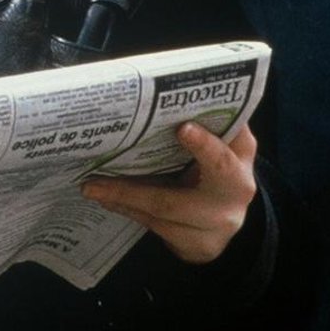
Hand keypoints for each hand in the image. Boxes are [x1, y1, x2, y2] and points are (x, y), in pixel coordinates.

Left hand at [81, 122, 257, 264]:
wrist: (230, 210)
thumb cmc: (220, 163)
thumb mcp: (227, 142)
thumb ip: (213, 120)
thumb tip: (180, 84)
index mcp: (238, 167)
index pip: (223, 158)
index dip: (204, 146)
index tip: (182, 129)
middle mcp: (229, 202)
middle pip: (176, 201)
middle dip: (134, 192)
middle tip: (97, 181)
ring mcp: (212, 229)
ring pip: (159, 216)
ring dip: (121, 200)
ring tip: (91, 187)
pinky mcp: (195, 246)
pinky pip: (155, 227)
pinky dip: (128, 210)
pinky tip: (106, 198)